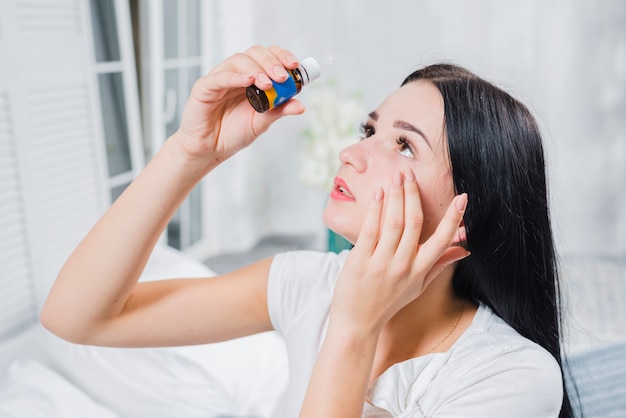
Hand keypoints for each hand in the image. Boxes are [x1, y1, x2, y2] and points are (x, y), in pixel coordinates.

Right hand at [175, 45, 305, 161]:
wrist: (210, 149)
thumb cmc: (233, 133)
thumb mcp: (262, 122)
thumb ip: (279, 111)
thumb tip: (300, 106)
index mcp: (252, 78)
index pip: (268, 56)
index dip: (282, 56)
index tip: (294, 65)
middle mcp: (237, 73)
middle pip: (254, 53)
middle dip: (271, 62)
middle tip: (282, 77)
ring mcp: (220, 78)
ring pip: (238, 60)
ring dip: (256, 69)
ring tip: (267, 84)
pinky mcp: (204, 87)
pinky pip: (219, 77)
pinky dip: (235, 76)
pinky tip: (248, 80)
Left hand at [330, 169, 468, 334]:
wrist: (358, 324)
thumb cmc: (388, 302)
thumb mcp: (418, 286)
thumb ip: (440, 264)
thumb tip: (466, 250)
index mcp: (420, 270)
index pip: (442, 240)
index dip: (454, 218)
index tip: (463, 198)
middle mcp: (404, 266)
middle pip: (414, 223)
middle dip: (414, 195)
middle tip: (410, 173)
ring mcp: (382, 264)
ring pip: (394, 223)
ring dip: (396, 196)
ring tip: (396, 177)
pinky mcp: (360, 261)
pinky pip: (370, 230)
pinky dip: (376, 210)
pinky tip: (378, 194)